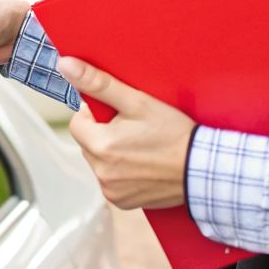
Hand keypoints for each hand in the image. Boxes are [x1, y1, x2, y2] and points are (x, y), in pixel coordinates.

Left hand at [61, 57, 194, 210]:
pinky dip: (122, 172)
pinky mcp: (123, 202)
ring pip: (99, 162)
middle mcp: (101, 173)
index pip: (78, 123)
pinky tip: (143, 164)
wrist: (202, 168)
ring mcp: (111, 190)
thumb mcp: (137, 101)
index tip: (119, 113)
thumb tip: (66, 66)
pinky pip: (111, 181)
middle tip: (134, 128)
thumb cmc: (173, 133)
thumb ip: (99, 83)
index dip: (96, 114)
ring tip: (141, 146)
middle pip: (88, 143)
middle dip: (104, 133)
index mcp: (100, 146)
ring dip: (112, 153)